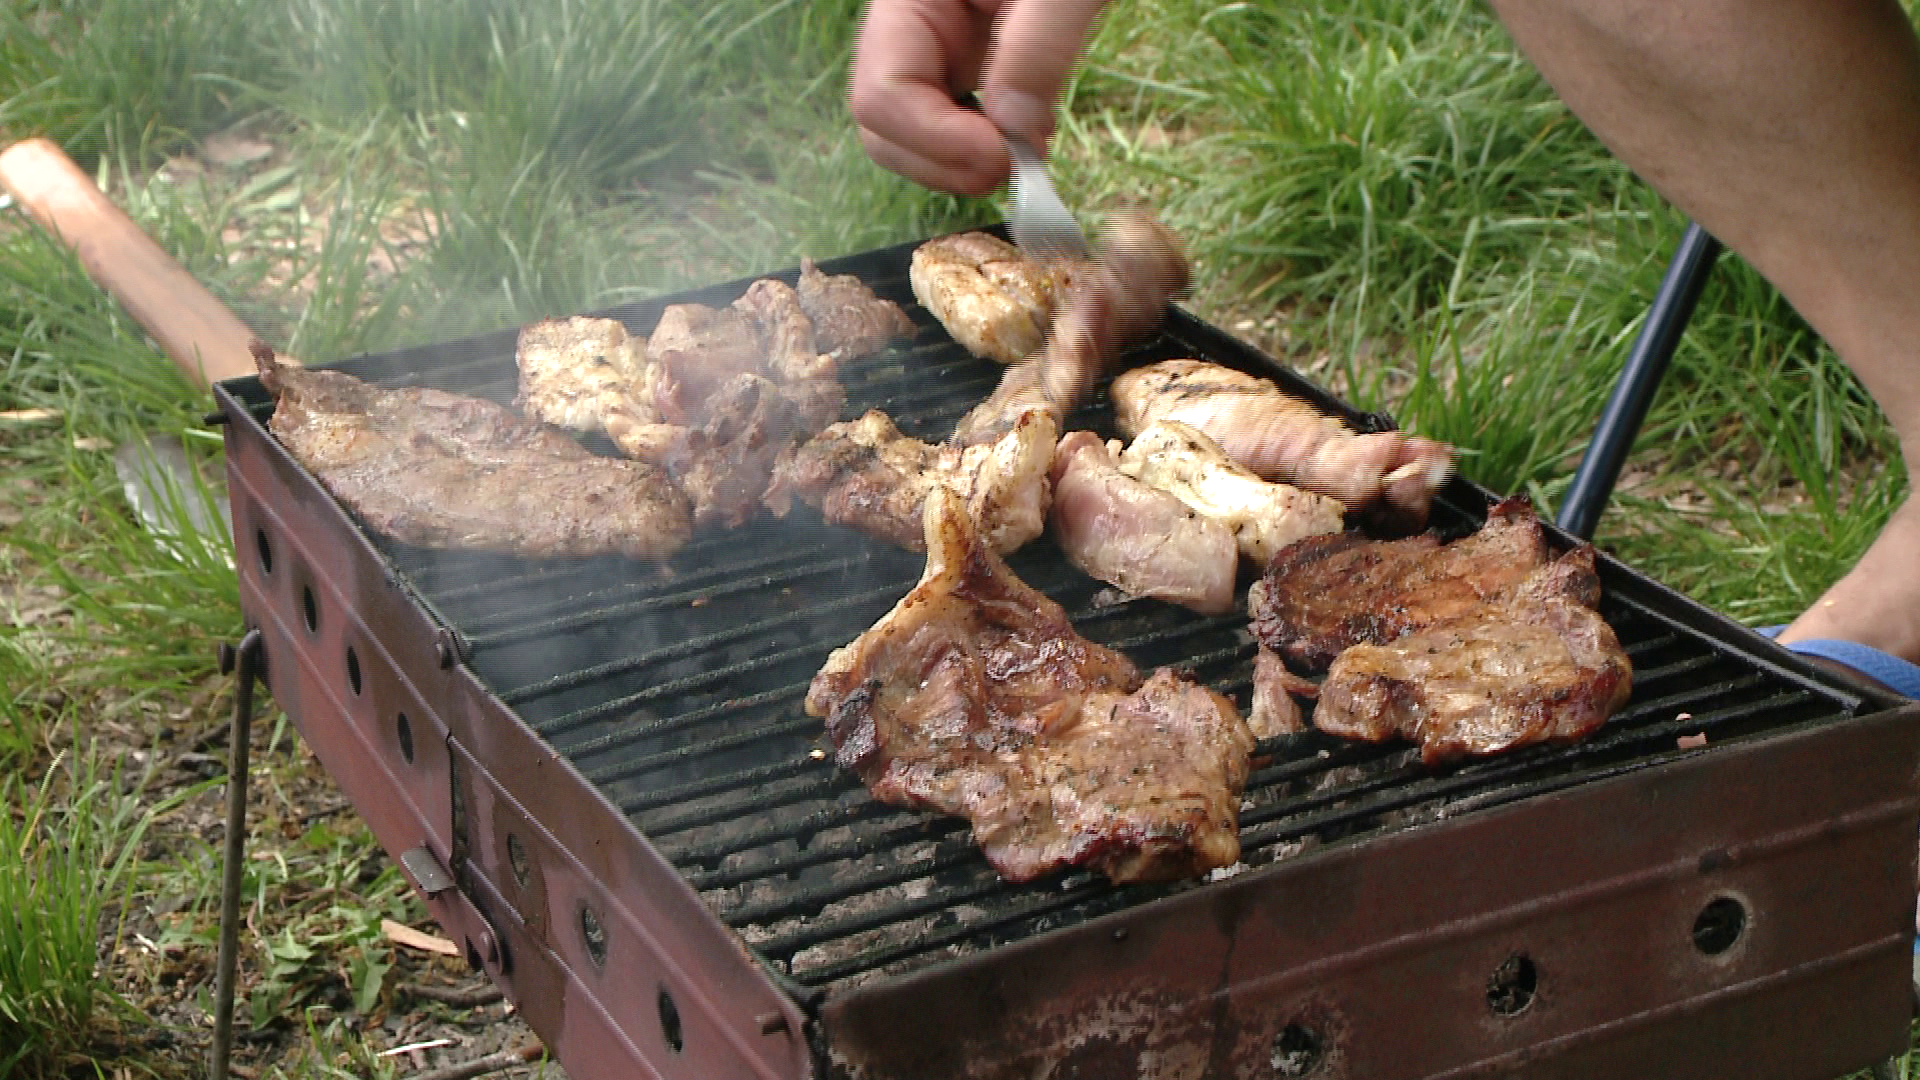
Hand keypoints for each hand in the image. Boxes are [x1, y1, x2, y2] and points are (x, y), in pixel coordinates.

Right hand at [850, 0, 1110, 195]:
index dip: (934, 140)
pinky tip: (1028, 134)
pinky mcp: (967, 66)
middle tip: (1015, 163)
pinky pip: (951, 128)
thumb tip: (1012, 130)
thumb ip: (1038, 46)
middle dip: (943, 162)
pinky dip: (982, 151)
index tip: (1003, 155)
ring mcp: (936, 50)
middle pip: (882, 128)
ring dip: (963, 164)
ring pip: (911, 138)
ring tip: (1029, 146)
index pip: (881, 93)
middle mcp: (911, 27)